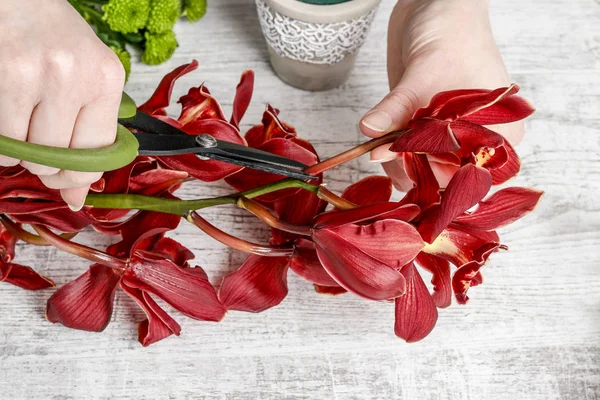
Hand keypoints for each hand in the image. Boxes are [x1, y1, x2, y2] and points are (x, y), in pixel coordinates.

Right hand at [0, 0, 124, 209]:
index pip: (100, 153)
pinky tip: (6, 119)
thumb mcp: (86, 73)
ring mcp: (38, 75)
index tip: (68, 184)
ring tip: (22, 125)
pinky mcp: (6, 76)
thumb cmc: (51, 36)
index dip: (80, 179)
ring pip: (30, 153)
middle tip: (39, 150)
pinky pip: (3, 141)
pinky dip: (2, 144)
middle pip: (62, 159)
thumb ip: (88, 130)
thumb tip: (76, 195)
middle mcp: (76, 77)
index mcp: (106, 79)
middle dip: (48, 167)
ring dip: (22, 152)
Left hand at [360, 0, 521, 190]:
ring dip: (398, 167)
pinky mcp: (423, 130)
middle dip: (414, 173)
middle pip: (445, 179)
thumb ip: (396, 109)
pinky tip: (378, 147)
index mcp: (497, 134)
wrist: (436, 7)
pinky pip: (408, 156)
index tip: (407, 168)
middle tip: (386, 157)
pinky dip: (392, 157)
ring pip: (424, 171)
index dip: (439, 178)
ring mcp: (447, 136)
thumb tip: (371, 133)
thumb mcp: (422, 75)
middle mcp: (474, 141)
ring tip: (380, 150)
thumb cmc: (450, 33)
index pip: (470, 177)